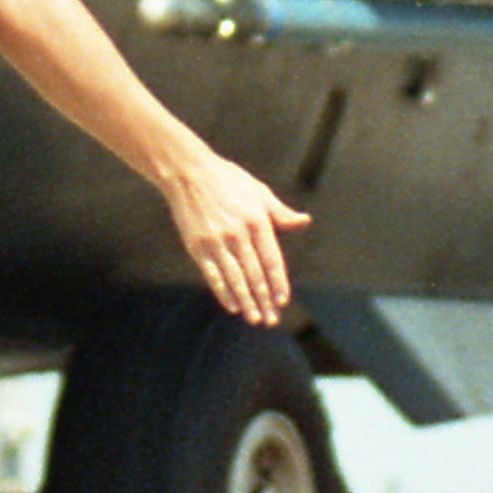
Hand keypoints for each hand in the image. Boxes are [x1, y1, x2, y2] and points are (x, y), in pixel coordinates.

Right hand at [168, 147, 311, 323]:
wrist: (188, 173)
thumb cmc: (228, 180)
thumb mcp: (259, 192)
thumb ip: (281, 213)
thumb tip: (304, 221)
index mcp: (256, 221)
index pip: (272, 260)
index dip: (278, 283)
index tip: (283, 301)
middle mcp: (238, 235)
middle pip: (255, 275)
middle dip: (264, 300)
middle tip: (271, 320)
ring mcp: (216, 242)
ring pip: (235, 279)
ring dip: (247, 302)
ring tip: (255, 319)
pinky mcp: (198, 247)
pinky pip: (213, 275)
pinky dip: (223, 292)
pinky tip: (232, 306)